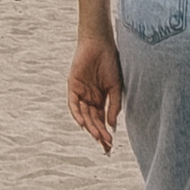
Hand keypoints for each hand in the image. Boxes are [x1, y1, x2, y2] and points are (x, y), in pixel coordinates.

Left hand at [67, 22, 122, 151]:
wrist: (101, 44)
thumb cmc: (111, 63)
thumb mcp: (116, 87)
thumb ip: (114, 106)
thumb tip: (111, 125)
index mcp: (100, 100)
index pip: (101, 120)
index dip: (105, 132)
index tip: (110, 145)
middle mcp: (89, 99)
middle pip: (92, 121)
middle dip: (99, 133)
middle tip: (106, 144)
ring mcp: (81, 93)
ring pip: (84, 115)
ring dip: (90, 126)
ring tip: (98, 136)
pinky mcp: (73, 86)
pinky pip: (73, 104)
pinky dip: (77, 114)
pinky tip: (83, 123)